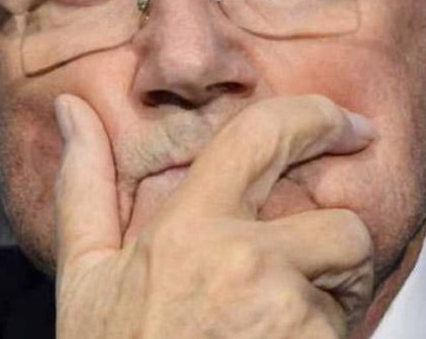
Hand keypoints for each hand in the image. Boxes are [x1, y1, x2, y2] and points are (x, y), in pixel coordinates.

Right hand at [54, 94, 375, 338]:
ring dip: (331, 304)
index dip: (315, 116)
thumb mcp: (86, 278)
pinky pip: (347, 335)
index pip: (264, 135)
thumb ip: (85, 186)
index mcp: (188, 229)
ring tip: (273, 332)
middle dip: (336, 245)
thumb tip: (73, 110)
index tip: (344, 123)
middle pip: (342, 224)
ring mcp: (288, 317)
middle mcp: (245, 263)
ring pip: (352, 287)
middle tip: (312, 269)